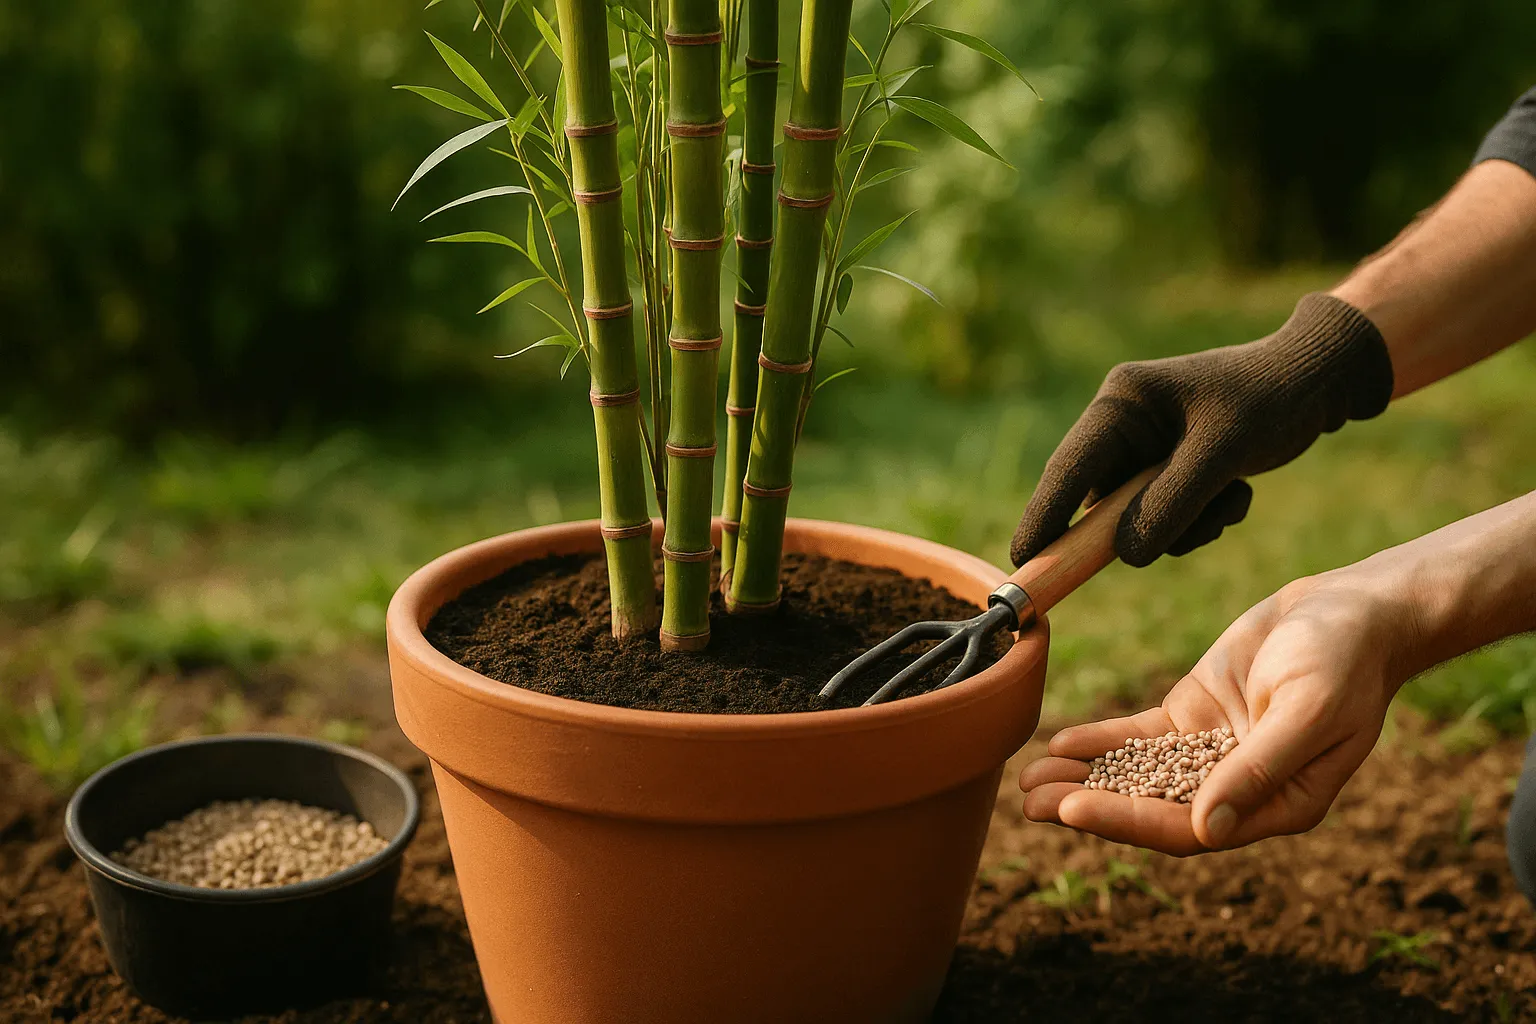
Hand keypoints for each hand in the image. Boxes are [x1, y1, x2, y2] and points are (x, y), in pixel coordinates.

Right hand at [1010, 293, 1393, 568]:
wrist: (1319, 382)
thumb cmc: (1270, 399)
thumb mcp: (1223, 451)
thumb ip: (1172, 503)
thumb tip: (1128, 554)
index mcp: (1121, 403)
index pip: (1068, 469)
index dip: (1044, 516)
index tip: (1023, 558)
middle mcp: (1123, 428)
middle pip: (1101, 503)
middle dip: (1142, 526)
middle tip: (1182, 530)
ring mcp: (1145, 454)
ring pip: (1137, 521)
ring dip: (1184, 527)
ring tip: (1230, 499)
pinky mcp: (1169, 474)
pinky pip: (1166, 521)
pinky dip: (1201, 521)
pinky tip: (1236, 493)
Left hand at [1018, 565, 1422, 855]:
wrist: (1350, 611)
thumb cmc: (1345, 663)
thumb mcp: (1309, 712)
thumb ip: (1259, 770)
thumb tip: (1207, 829)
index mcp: (1277, 806)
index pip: (1188, 827)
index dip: (1127, 821)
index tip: (1073, 809)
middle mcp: (1238, 790)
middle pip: (1151, 808)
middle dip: (1089, 806)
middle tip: (1028, 804)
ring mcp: (1211, 753)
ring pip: (1137, 776)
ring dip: (1084, 779)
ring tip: (1027, 781)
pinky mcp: (1194, 716)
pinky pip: (1139, 737)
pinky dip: (1100, 743)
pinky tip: (1059, 745)